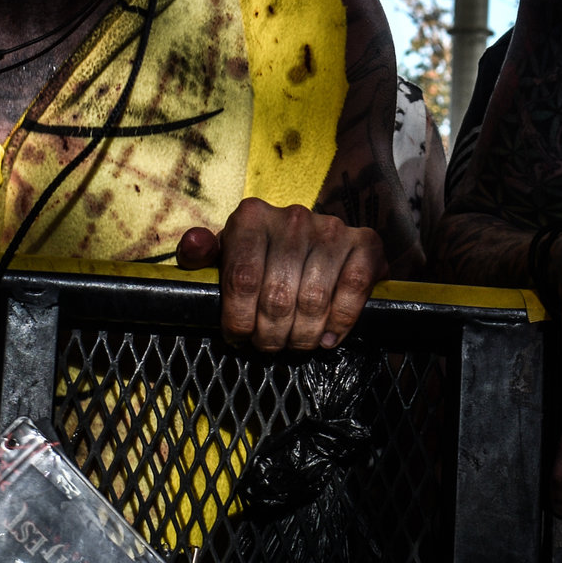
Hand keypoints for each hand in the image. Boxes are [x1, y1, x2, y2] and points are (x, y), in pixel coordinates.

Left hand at [177, 197, 385, 350]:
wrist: (316, 245)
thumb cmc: (261, 257)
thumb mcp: (225, 255)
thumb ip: (200, 254)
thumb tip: (196, 245)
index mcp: (252, 216)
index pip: (242, 279)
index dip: (239, 319)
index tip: (238, 337)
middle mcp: (293, 217)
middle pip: (278, 296)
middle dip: (270, 335)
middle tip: (268, 345)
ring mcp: (331, 229)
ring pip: (314, 300)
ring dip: (302, 335)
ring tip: (294, 343)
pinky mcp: (365, 242)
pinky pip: (353, 290)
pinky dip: (340, 322)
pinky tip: (327, 336)